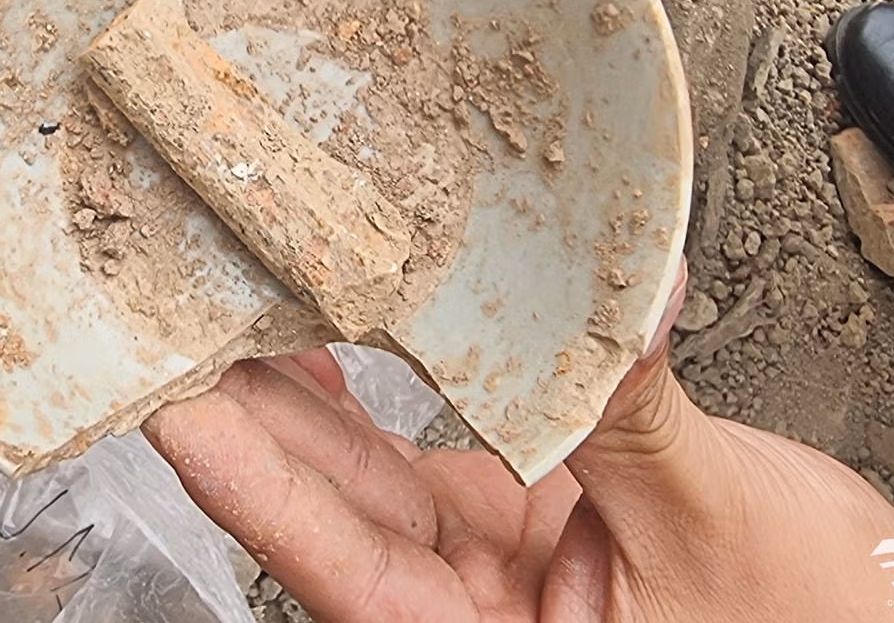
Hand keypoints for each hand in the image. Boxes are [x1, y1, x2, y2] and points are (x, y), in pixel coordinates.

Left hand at [144, 296, 893, 621]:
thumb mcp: (716, 523)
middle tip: (181, 320)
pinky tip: (350, 337)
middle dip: (253, 417)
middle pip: (334, 510)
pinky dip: (405, 387)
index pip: (333, 564)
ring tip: (242, 306)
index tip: (178, 406)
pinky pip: (449, 451)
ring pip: (378, 475)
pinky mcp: (539, 519)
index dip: (249, 482)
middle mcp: (476, 611)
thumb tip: (608, 301)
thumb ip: (633, 414)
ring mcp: (503, 566)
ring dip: (309, 396)